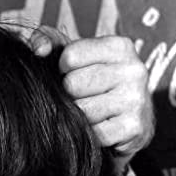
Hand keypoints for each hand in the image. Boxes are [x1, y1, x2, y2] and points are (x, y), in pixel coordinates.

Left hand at [28, 27, 154, 164]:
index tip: (73, 75)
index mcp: (119, 46)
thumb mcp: (77, 56)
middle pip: (73, 84)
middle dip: (70, 95)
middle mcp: (133, 69)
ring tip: (92, 112)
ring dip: (79, 117)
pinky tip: (100, 127)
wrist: (132, 121)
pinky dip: (91, 135)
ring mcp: (136, 99)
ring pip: (82, 111)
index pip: (70, 57)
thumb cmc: (96, 84)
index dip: (62, 70)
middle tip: (84, 98)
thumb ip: (49, 40)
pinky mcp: (135, 127)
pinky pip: (94, 134)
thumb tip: (39, 49)